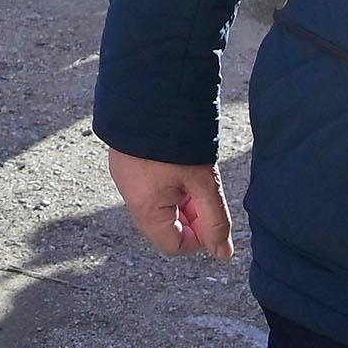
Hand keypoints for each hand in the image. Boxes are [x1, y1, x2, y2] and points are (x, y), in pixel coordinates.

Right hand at [106, 147, 233, 257]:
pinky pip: (149, 187)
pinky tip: (178, 162)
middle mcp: (129, 197)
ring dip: (181, 198)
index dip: (199, 237)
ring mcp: (124, 178)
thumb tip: (223, 254)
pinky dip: (168, 183)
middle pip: (165, 226)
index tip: (211, 213)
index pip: (173, 245)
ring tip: (192, 172)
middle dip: (190, 216)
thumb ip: (216, 220)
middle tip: (204, 190)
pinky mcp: (125, 162)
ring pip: (159, 206)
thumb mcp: (204, 182)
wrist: (149, 93)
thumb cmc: (177, 138)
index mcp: (146, 207)